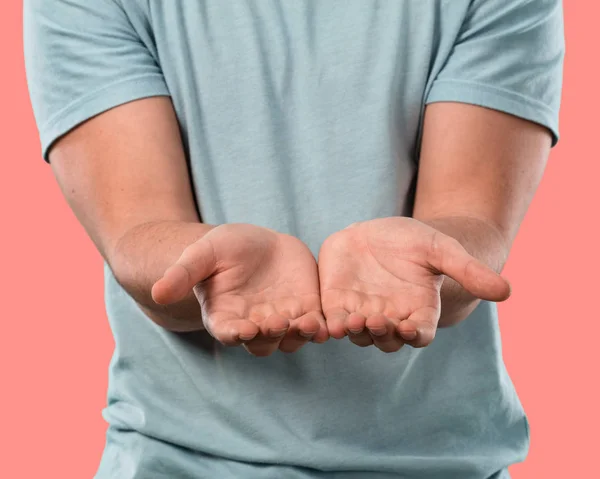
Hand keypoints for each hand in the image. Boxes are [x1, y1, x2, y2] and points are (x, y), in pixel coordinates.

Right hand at [152, 224, 327, 355]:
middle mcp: (253, 326)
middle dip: (270, 335)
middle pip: (262, 342)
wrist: (254, 244)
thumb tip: (157, 293)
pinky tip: (328, 324)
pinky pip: (314, 325)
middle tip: (277, 322)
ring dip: (299, 335)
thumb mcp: (201, 254)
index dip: (234, 334)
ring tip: (308, 324)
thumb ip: (182, 274)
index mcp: (225, 317)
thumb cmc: (222, 250)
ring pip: (291, 338)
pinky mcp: (305, 310)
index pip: (227, 332)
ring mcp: (281, 320)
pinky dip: (321, 328)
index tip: (241, 329)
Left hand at [318, 217, 510, 352]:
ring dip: (352, 330)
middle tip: (374, 321)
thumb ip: (468, 270)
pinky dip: (326, 324)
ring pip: (356, 332)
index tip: (409, 328)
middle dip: (380, 333)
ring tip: (348, 321)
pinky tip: (320, 322)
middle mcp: (390, 319)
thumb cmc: (417, 243)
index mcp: (418, 312)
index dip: (414, 334)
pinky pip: (330, 319)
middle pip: (385, 338)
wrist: (381, 234)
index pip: (418, 333)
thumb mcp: (443, 250)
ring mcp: (361, 313)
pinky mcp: (336, 303)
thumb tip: (507, 291)